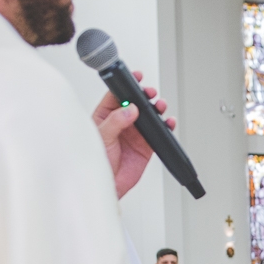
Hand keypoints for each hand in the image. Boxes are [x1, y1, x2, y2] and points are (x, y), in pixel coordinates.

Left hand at [93, 70, 175, 198]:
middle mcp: (121, 122)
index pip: (117, 95)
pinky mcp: (146, 145)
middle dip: (145, 96)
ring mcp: (135, 133)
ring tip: (160, 106)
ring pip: (149, 116)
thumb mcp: (102, 137)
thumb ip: (115, 122)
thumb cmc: (95, 161)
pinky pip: (159, 133)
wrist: (107, 185)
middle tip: (150, 93)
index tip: (136, 78)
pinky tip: (168, 122)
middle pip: (136, 103)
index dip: (127, 85)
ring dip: (156, 109)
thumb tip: (130, 110)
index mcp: (106, 116)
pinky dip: (166, 126)